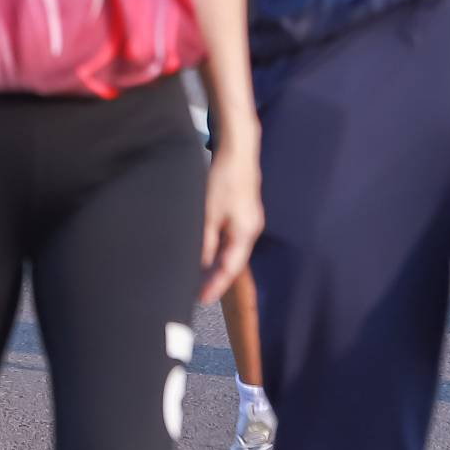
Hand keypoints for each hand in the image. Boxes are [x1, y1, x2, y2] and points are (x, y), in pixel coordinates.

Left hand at [197, 132, 264, 303]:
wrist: (239, 149)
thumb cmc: (225, 179)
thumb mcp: (210, 213)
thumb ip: (204, 240)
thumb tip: (199, 263)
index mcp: (245, 234)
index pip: (229, 269)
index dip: (216, 286)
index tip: (202, 299)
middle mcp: (251, 230)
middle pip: (233, 261)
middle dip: (217, 277)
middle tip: (198, 292)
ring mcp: (249, 220)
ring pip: (231, 249)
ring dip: (217, 262)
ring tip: (200, 275)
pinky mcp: (244, 210)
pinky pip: (231, 236)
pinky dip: (219, 247)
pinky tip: (208, 248)